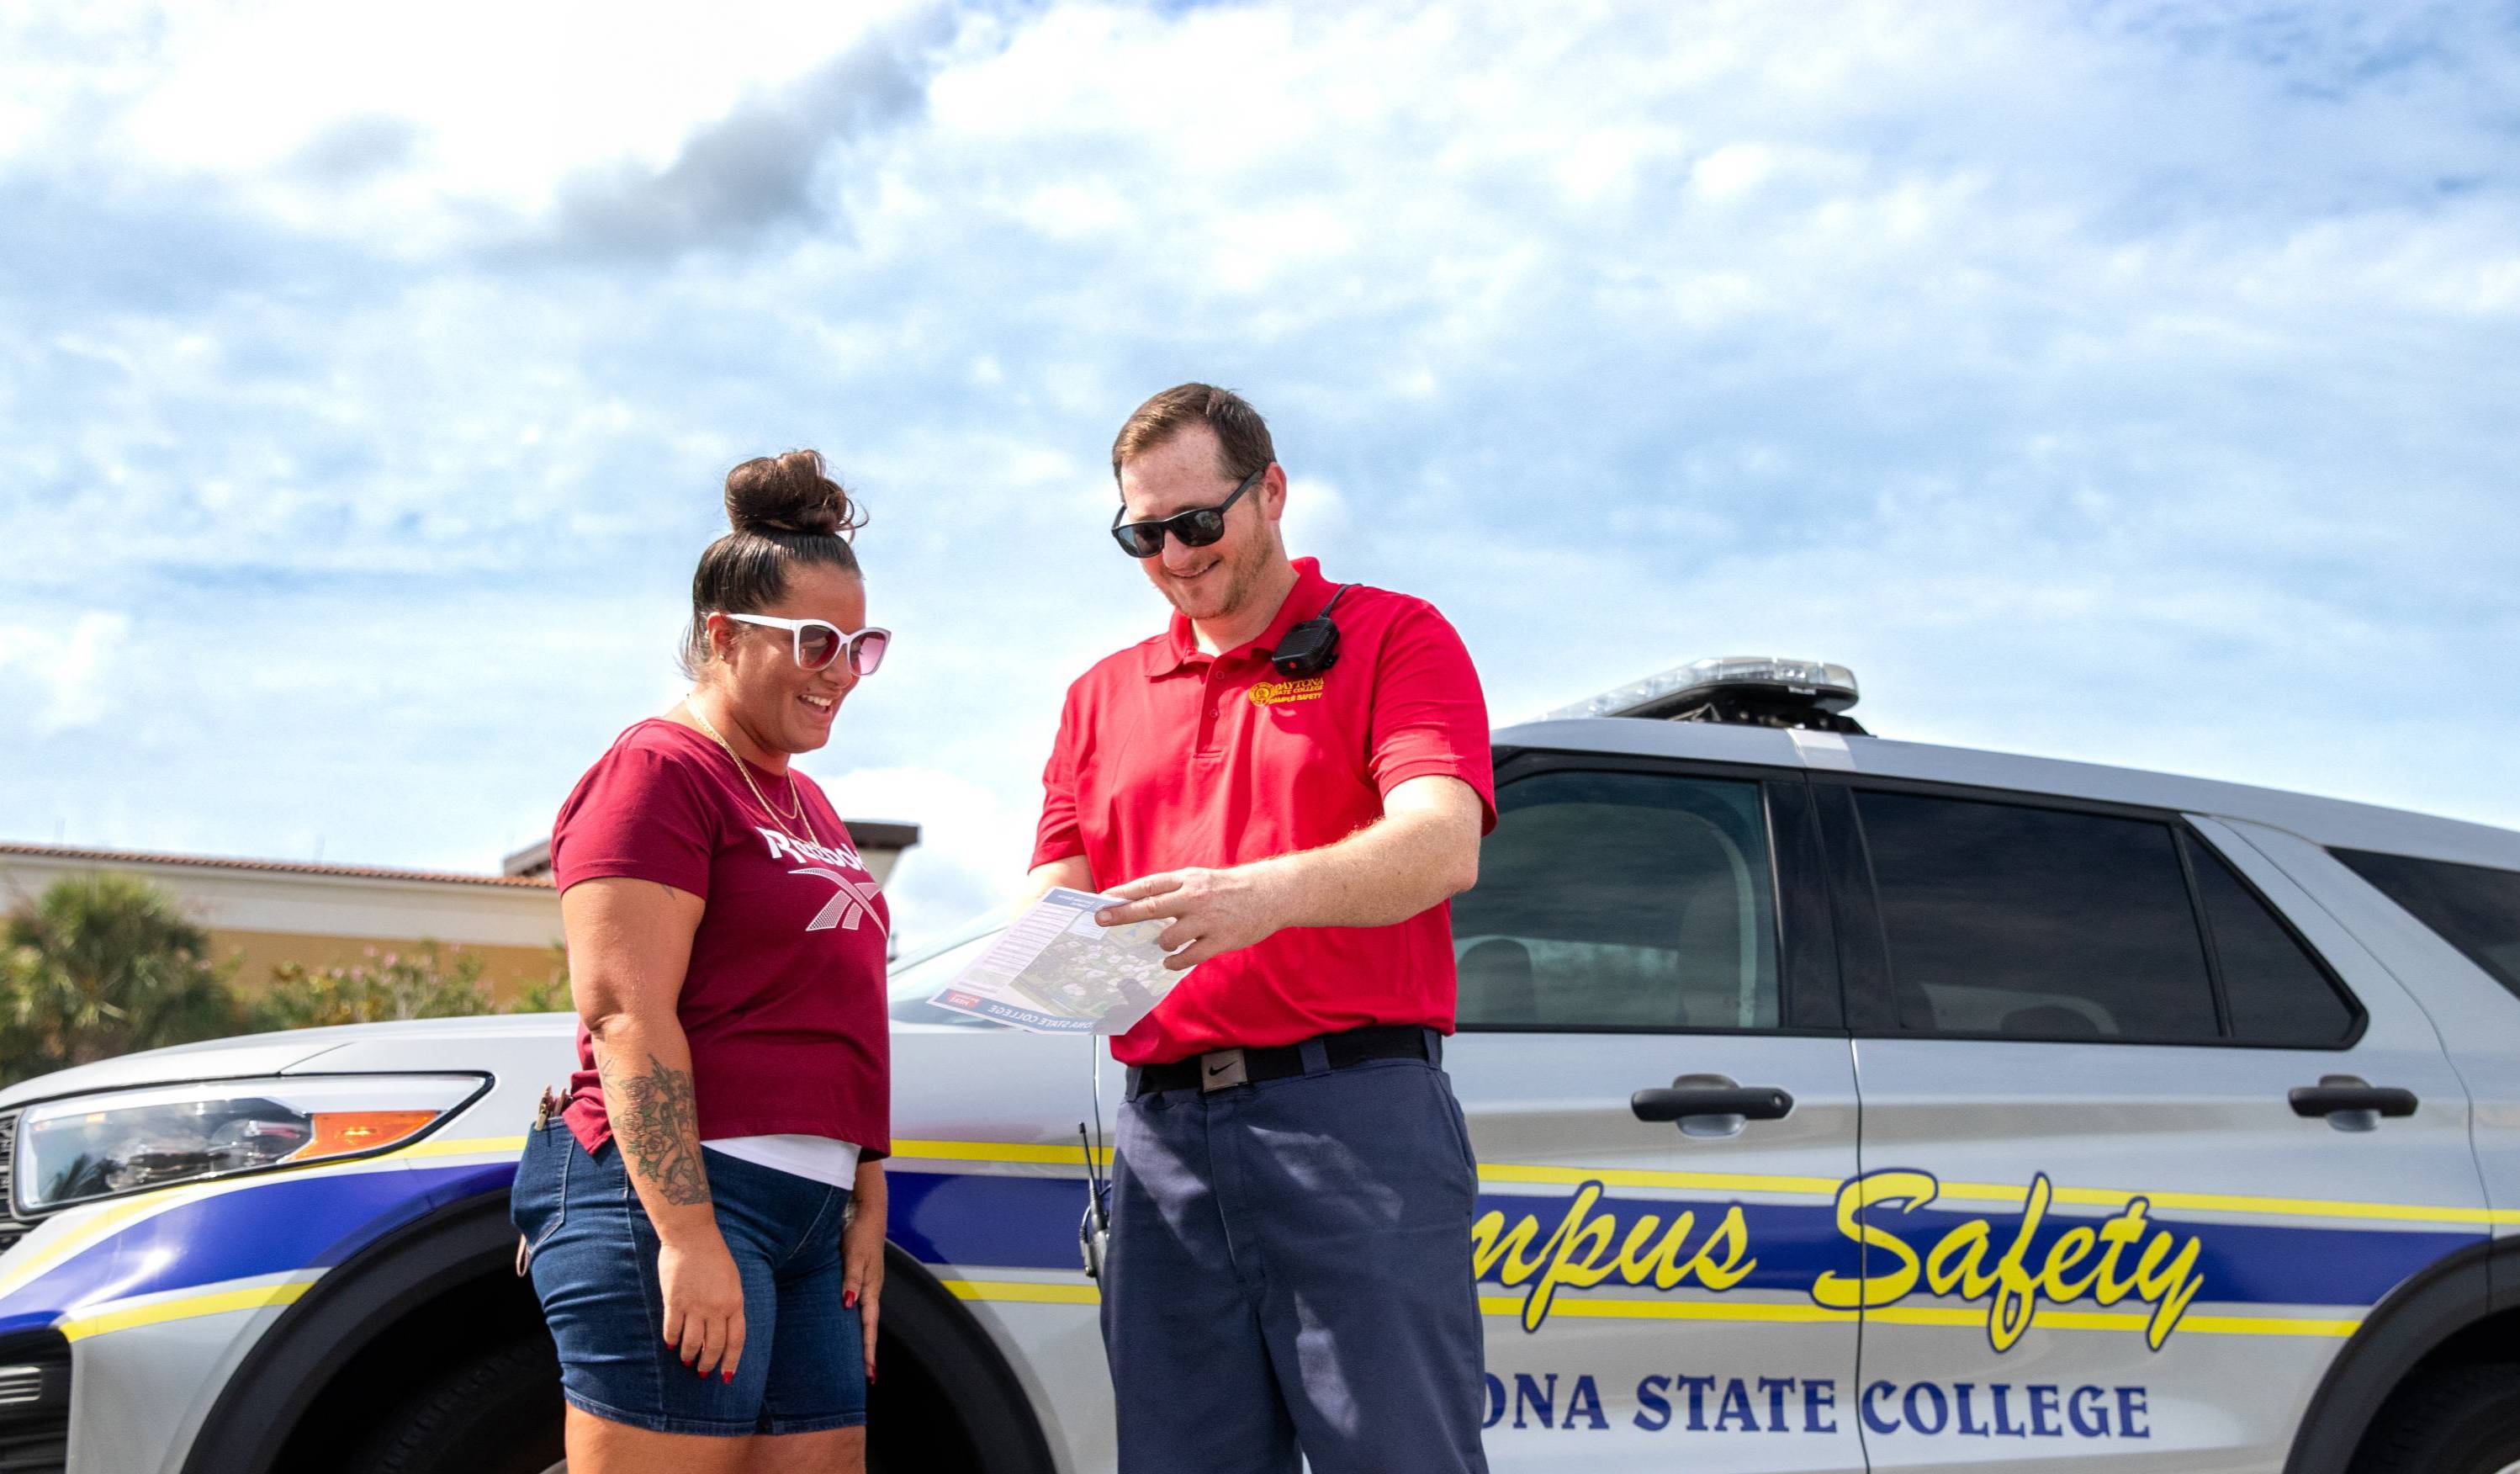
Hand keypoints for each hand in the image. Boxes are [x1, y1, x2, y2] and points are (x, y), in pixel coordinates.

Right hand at [659, 1231, 746, 1380]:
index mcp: (735, 1302)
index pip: (736, 1340)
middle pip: (713, 1346)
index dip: (731, 1361)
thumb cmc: (715, 1256)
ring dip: (688, 1356)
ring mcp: (695, 1306)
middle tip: (703, 1372)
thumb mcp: (732, 1280)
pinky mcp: (674, 1302)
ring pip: (692, 1343)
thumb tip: (722, 1328)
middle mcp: (716, 1309)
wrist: (692, 1237)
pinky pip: (672, 1329)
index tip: (726, 1376)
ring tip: (686, 1361)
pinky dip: (671, 1340)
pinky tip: (671, 1345)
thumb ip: (730, 1304)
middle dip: (708, 1363)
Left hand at [842, 1191, 886, 1380]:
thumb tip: (848, 1304)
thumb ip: (851, 1280)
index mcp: (871, 1286)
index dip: (868, 1349)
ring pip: (866, 1316)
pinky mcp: (862, 1275)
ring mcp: (869, 1282)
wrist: (869, 1208)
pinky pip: (861, 1303)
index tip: (870, 1373)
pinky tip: (852, 1322)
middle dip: (868, 1351)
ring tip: (861, 1358)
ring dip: (863, 1337)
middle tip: (868, 1375)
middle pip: (870, 1325)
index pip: (869, 1325)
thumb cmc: (861, 1230)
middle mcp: (871, 1288)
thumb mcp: (854, 1255)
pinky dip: (859, 1320)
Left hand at [1097, 864, 1288, 968]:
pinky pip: (1188, 956)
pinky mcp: (1220, 940)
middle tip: (1101, 919)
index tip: (1102, 900)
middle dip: (1123, 915)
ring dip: (1159, 943)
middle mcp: (1194, 897)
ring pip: (1168, 937)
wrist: (1270, 893)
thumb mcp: (1200, 879)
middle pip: (1150, 907)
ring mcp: (1207, 920)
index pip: (1149, 885)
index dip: (1124, 893)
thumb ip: (1174, 890)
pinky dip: (1174, 961)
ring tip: (1162, 944)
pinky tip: (1169, 961)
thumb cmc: (1229, 888)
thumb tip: (1142, 903)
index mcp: (1188, 879)